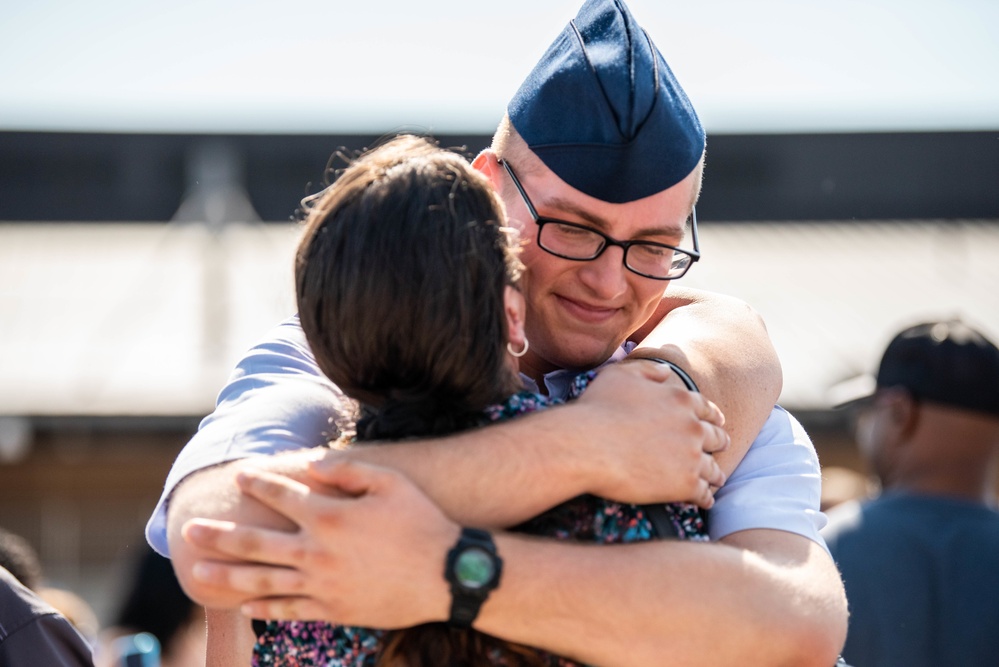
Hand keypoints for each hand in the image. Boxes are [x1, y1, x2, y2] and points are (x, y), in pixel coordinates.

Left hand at [182, 460, 460, 626]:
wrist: (446, 575)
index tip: (239, 476)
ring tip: (197, 572)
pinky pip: (289, 609)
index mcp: (330, 516)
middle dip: (220, 534)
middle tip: (190, 530)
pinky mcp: (333, 609)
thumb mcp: (391, 482)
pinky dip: (263, 606)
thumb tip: (312, 465)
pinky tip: (243, 602)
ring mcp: (322, 584)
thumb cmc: (422, 521)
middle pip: (256, 543)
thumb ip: (349, 469)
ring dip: (226, 575)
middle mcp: (317, 551)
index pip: (281, 497)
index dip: (258, 484)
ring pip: (262, 580)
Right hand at [572, 360, 728, 508]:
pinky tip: (703, 501)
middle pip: (716, 438)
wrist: (586, 446)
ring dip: (715, 474)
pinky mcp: (685, 485)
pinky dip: (705, 498)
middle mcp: (692, 427)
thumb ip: (648, 369)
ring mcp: (692, 457)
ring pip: (714, 469)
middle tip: (720, 448)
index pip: (707, 409)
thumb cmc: (598, 409)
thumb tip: (666, 371)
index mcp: (680, 400)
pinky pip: (704, 494)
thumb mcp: (620, 374)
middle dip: (719, 443)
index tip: (717, 422)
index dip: (713, 416)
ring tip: (715, 480)